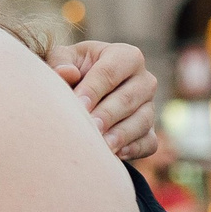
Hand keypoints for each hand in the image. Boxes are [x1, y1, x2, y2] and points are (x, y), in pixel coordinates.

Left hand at [54, 40, 161, 160]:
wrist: (85, 93)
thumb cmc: (73, 71)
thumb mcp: (64, 60)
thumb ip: (60, 62)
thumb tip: (66, 73)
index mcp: (125, 56)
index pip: (110, 72)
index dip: (94, 89)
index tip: (78, 105)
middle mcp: (144, 80)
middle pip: (128, 98)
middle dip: (108, 114)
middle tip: (91, 127)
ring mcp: (150, 107)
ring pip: (141, 121)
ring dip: (121, 134)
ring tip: (102, 146)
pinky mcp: (150, 131)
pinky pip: (148, 142)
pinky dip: (133, 149)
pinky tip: (115, 155)